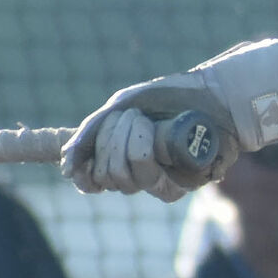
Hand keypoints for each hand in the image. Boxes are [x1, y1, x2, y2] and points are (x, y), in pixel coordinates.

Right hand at [61, 35, 277, 199]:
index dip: (85, 176)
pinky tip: (158, 137)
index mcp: (123, 159)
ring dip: (127, 144)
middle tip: (130, 117)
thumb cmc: (168, 97)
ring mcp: (166, 181)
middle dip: (110, 141)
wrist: (211, 92)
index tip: (80, 162)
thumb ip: (91, 133)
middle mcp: (143, 175)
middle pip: (109, 178)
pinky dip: (146, 151)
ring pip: (129, 181)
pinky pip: (155, 181)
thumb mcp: (123, 107)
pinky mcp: (188, 184)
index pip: (94, 183)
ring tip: (144, 121)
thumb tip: (65, 169)